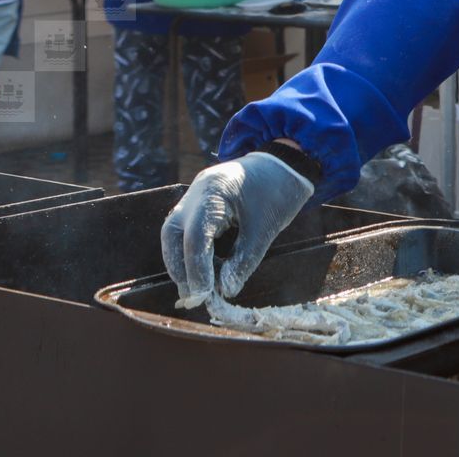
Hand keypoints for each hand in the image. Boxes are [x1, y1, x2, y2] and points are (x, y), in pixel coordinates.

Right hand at [161, 152, 313, 307]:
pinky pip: (185, 226)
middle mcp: (196, 192)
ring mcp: (194, 194)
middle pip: (172, 235)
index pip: (195, 238)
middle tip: (193, 295)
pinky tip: (202, 267)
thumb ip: (244, 262)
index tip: (203, 295)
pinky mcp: (199, 199)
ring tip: (196, 286)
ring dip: (181, 260)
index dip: (197, 270)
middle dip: (180, 267)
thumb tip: (226, 291)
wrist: (286, 163)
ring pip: (173, 232)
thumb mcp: (265, 230)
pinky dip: (189, 248)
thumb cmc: (279, 192)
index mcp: (213, 192)